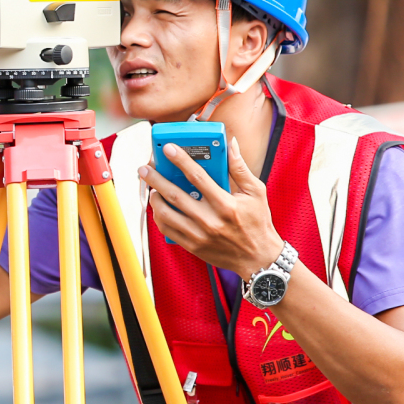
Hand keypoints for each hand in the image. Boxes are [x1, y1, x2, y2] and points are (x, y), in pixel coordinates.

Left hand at [142, 136, 283, 279]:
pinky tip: (159, 207)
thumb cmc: (258, 223)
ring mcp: (199, 235)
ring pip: (165, 214)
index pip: (198, 177)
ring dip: (154, 199)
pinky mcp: (192, 246)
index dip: (180, 160)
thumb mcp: (256, 193)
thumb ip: (240, 168)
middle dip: (156, 179)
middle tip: (144, 169)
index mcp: (226, 204)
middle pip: (174, 195)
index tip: (167, 148)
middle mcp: (210, 220)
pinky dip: (159, 217)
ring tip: (152, 189)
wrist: (259, 259)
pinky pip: (167, 230)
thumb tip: (231, 144)